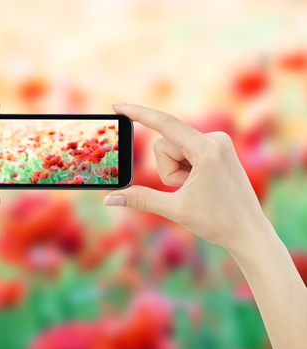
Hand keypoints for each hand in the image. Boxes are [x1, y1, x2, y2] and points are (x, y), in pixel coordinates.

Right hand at [104, 102, 268, 250]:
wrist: (249, 232)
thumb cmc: (218, 222)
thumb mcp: (174, 210)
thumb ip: (140, 199)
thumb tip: (109, 200)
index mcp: (207, 150)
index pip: (164, 124)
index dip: (136, 113)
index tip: (116, 105)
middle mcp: (215, 139)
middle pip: (165, 145)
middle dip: (167, 170)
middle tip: (187, 190)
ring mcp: (217, 142)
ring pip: (173, 150)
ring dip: (176, 172)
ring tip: (196, 189)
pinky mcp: (217, 148)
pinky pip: (186, 152)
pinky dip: (184, 169)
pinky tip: (201, 184)